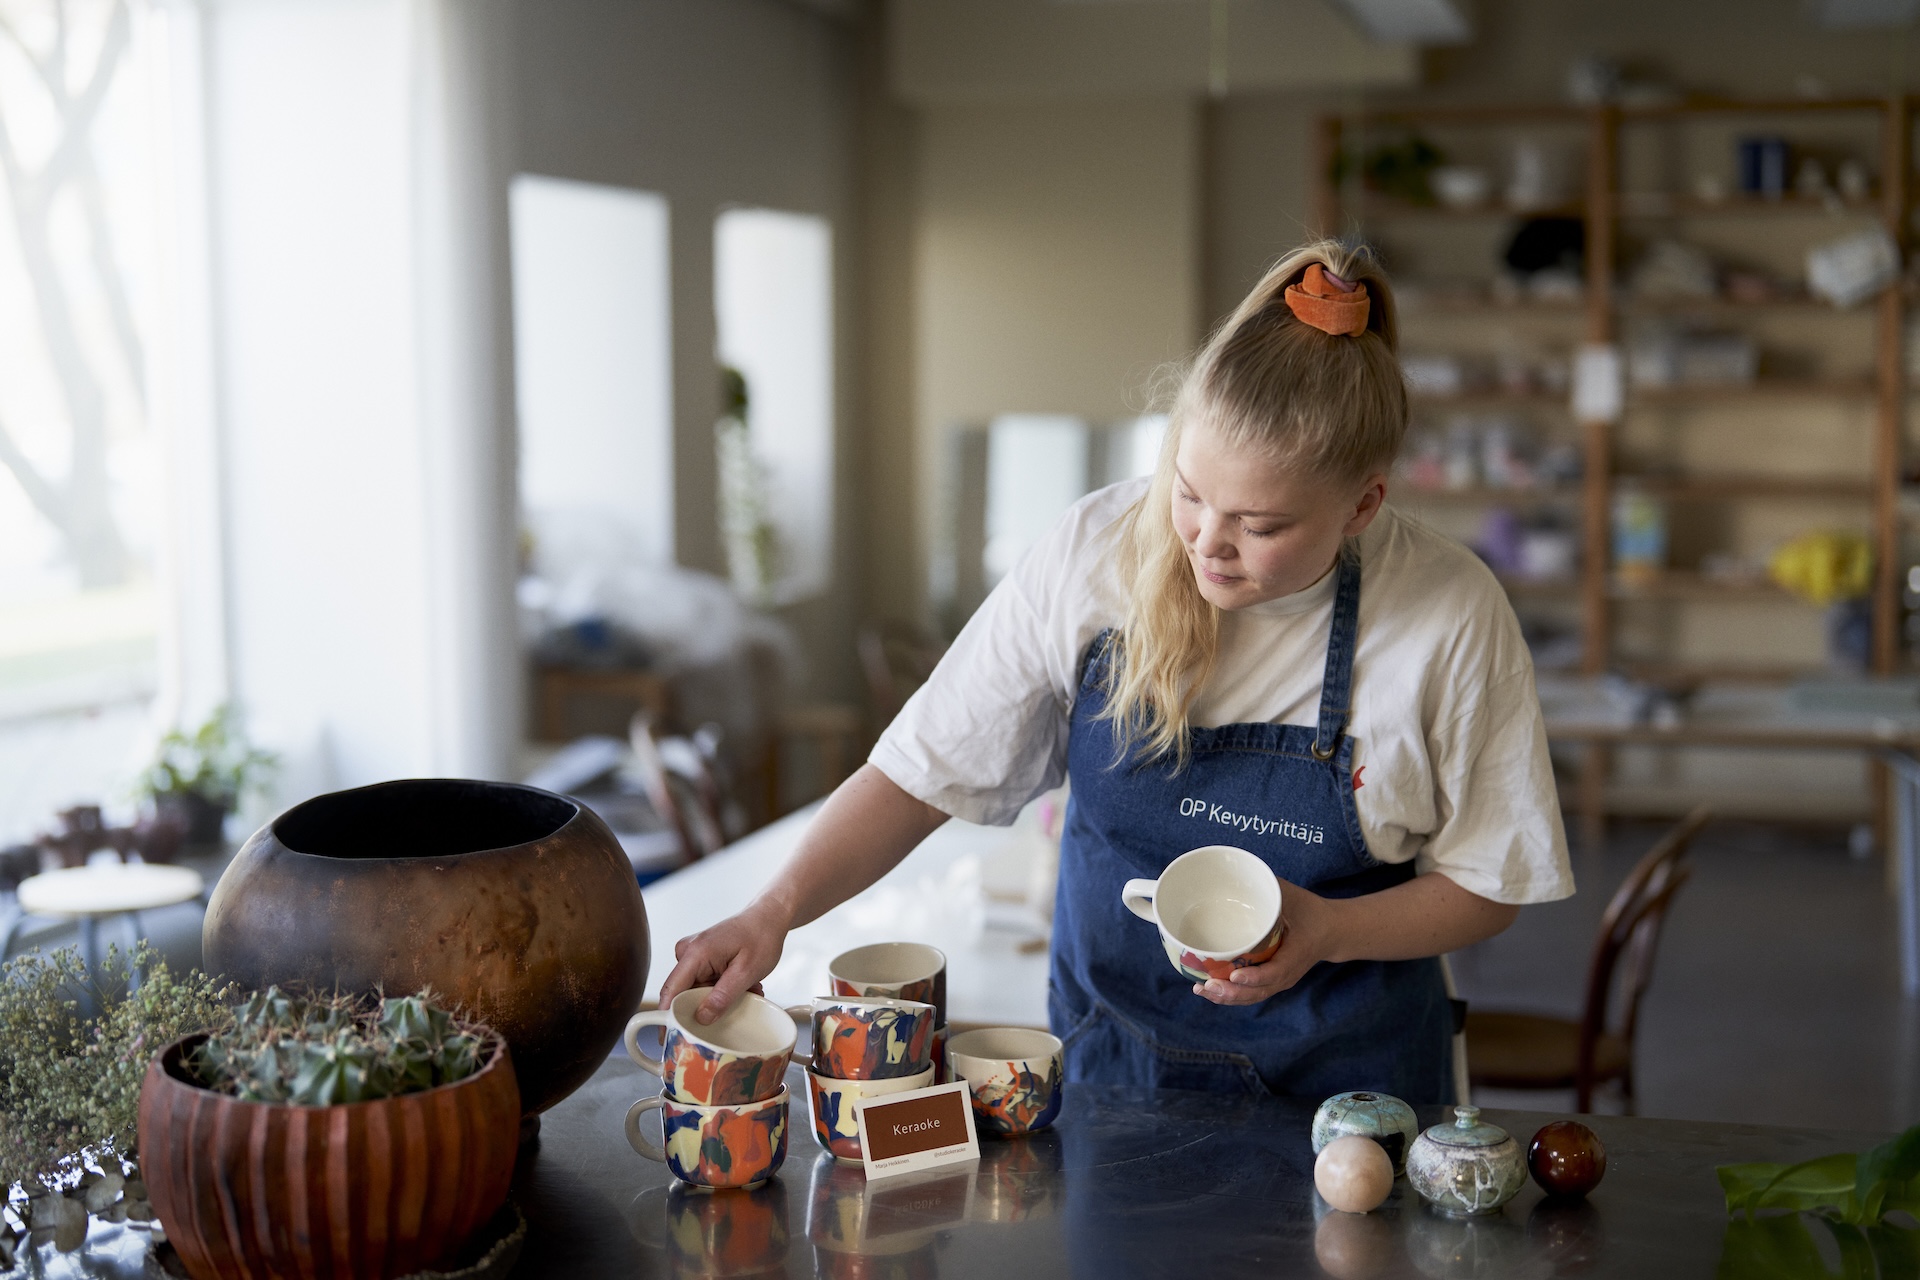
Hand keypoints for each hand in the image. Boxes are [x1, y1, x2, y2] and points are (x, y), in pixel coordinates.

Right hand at [658, 899, 789, 1023]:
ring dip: (721, 998)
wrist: (768, 917)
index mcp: (694, 953)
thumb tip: (701, 1018)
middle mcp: (687, 953)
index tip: (669, 1040)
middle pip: (683, 995)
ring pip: (697, 992)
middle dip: (709, 1007)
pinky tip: (744, 986)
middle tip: (737, 1006)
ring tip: (747, 990)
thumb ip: (723, 997)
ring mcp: (692, 956)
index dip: (667, 1019)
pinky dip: (723, 989)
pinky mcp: (700, 959)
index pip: (670, 992)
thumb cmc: (761, 936)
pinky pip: (704, 984)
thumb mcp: (746, 972)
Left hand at [1193, 878, 1342, 1006]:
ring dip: (1227, 998)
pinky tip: (1210, 990)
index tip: (1234, 975)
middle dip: (1232, 993)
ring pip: (1252, 997)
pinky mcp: (1272, 981)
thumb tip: (1239, 873)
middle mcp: (1287, 974)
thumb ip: (1270, 888)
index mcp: (1296, 954)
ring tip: (1202, 990)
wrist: (1331, 932)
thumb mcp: (1293, 896)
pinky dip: (1231, 995)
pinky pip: (1251, 994)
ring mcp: (1279, 981)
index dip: (1254, 977)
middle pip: (1258, 992)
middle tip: (1207, 986)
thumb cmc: (1310, 911)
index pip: (1275, 972)